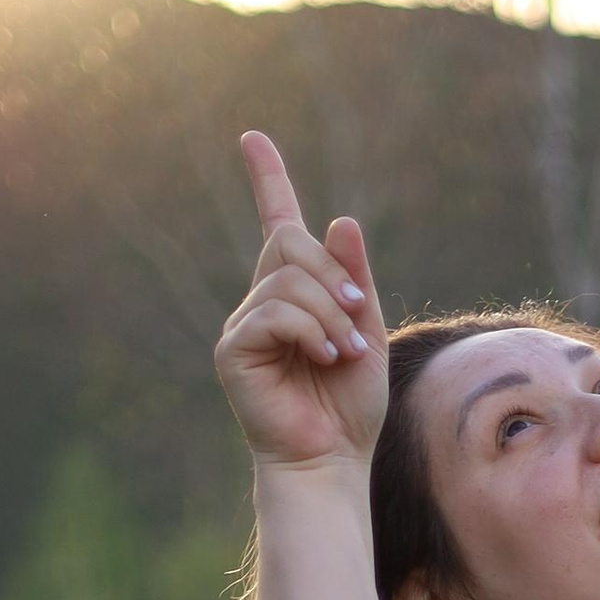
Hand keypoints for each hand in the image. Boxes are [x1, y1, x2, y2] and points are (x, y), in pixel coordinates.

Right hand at [214, 132, 387, 470]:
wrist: (331, 461)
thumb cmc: (349, 406)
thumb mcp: (366, 330)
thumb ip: (354, 279)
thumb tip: (341, 220)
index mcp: (293, 294)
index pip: (276, 224)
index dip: (266, 179)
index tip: (253, 139)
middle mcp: (262, 302)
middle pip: (290, 243)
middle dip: (332, 276)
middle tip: (357, 322)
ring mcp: (243, 325)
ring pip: (288, 280)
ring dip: (330, 315)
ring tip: (344, 354)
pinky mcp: (234, 351)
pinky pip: (275, 312)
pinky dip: (311, 331)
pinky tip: (324, 359)